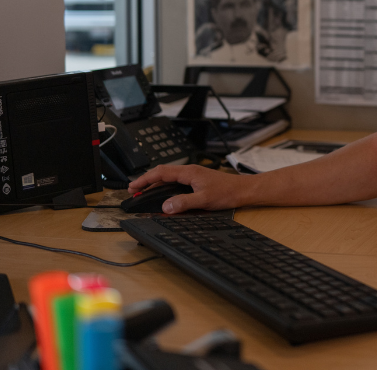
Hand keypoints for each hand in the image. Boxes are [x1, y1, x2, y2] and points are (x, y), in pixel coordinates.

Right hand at [127, 164, 248, 213]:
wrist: (243, 190)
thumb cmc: (227, 192)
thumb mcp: (203, 200)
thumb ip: (184, 203)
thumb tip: (166, 206)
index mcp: (189, 172)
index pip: (161, 173)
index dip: (145, 180)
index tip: (133, 187)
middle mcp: (189, 171)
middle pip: (162, 172)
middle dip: (146, 181)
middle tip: (134, 190)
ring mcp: (193, 175)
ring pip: (168, 176)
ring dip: (155, 183)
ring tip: (144, 192)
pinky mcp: (197, 180)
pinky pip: (175, 180)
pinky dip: (165, 185)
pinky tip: (163, 193)